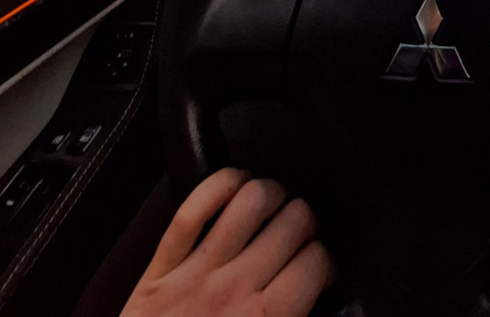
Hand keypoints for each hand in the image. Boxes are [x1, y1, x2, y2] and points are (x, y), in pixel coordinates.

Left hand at [120, 167, 334, 316]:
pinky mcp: (163, 264)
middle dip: (306, 223)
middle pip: (295, 220)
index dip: (325, 260)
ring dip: (272, 195)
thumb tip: (324, 306)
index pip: (317, 261)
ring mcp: (197, 271)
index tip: (318, 268)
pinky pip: (194, 206)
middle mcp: (235, 289)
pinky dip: (219, 185)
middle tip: (299, 238)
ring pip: (253, 199)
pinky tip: (233, 190)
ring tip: (272, 209)